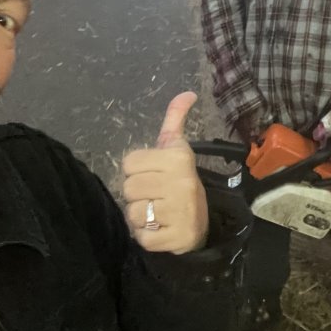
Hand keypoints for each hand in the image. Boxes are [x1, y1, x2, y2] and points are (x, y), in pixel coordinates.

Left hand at [122, 93, 208, 253]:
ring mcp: (181, 211)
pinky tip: (161, 228)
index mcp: (178, 157)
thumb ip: (175, 119)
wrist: (202, 222)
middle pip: (128, 189)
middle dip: (138, 195)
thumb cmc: (181, 180)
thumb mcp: (177, 148)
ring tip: (158, 212)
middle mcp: (181, 182)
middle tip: (156, 196)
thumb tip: (188, 92)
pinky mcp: (177, 237)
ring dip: (141, 217)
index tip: (154, 174)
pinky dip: (147, 236)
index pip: (129, 163)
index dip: (137, 171)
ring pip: (133, 213)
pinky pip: (142, 237)